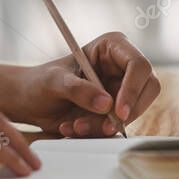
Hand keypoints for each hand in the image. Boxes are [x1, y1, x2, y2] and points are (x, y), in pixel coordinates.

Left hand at [16, 32, 160, 136]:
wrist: (30, 102)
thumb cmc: (40, 82)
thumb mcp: (54, 82)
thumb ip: (78, 90)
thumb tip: (106, 104)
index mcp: (112, 47)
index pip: (139, 65)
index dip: (133, 89)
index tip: (118, 111)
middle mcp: (122, 67)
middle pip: (148, 89)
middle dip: (127, 111)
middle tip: (106, 126)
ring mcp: (121, 89)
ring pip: (134, 111)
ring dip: (106, 125)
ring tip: (75, 126)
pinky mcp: (115, 110)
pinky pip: (120, 125)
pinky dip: (99, 132)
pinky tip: (75, 127)